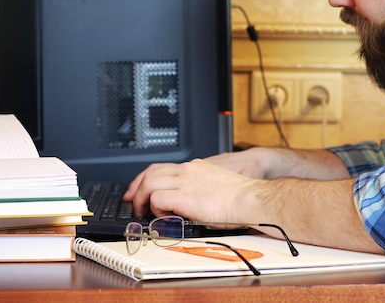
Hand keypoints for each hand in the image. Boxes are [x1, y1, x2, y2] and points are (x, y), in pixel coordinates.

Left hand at [123, 158, 258, 221]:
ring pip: (149, 183)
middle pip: (150, 172)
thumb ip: (199, 190)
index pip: (162, 167)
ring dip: (141, 199)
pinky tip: (164, 217)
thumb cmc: (241, 198)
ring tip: (143, 212)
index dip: (145, 179)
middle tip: (132, 201)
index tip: (138, 189)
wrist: (251, 200)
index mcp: (196, 167)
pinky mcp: (184, 196)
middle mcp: (188, 171)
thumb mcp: (216, 186)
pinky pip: (157, 199)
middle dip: (136, 187)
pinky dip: (155, 209)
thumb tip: (188, 204)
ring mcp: (185, 181)